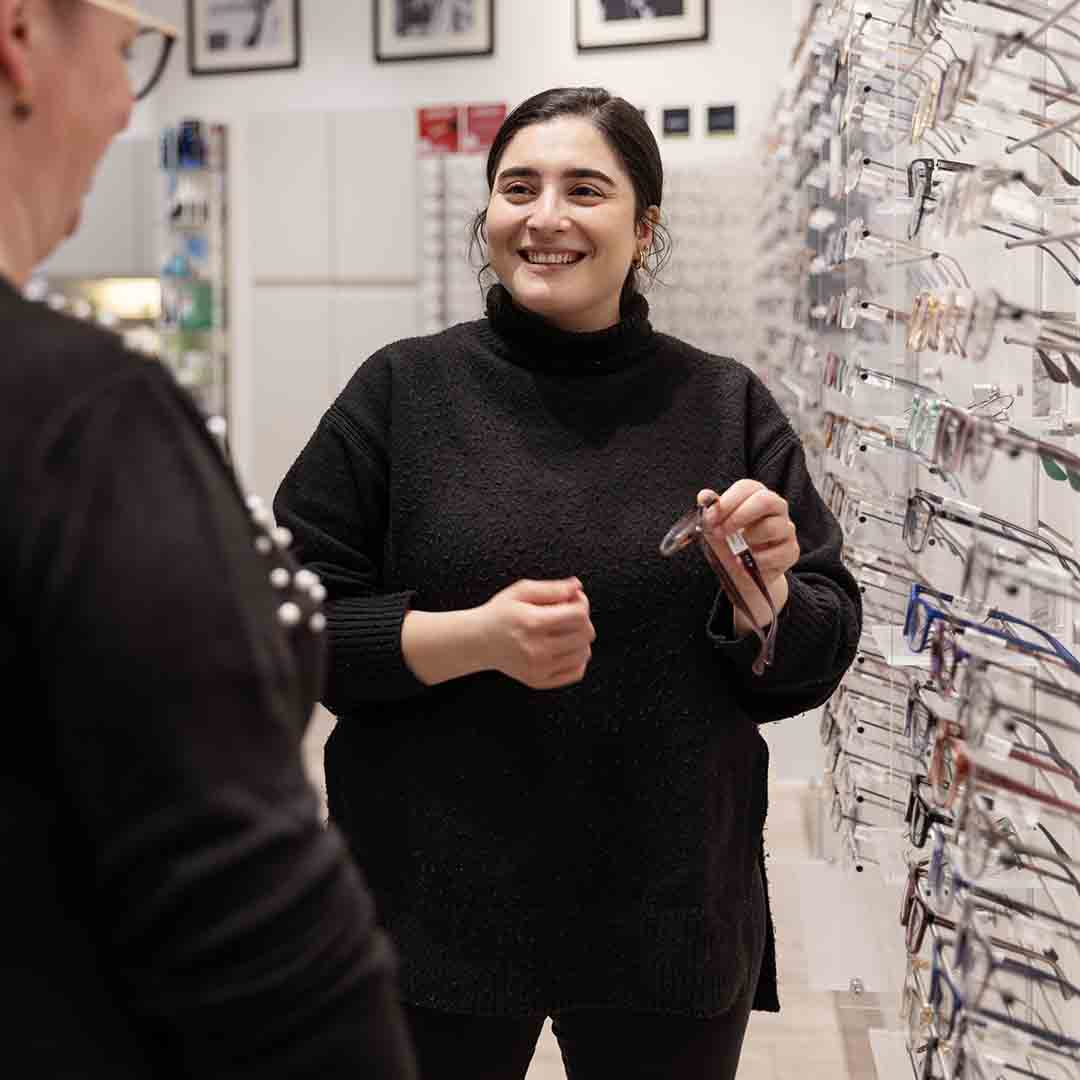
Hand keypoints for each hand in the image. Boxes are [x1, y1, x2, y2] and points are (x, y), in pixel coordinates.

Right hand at [479, 578, 595, 689]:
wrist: (478, 641)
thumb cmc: (499, 614)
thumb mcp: (521, 592)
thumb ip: (552, 588)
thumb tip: (577, 586)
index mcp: (532, 623)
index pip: (579, 615)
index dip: (582, 603)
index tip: (573, 600)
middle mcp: (537, 649)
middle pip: (585, 634)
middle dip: (583, 620)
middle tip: (569, 613)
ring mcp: (539, 668)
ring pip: (584, 653)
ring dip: (581, 639)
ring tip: (565, 631)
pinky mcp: (540, 681)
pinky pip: (576, 672)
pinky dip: (578, 659)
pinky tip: (566, 648)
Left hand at [698, 481, 798, 631]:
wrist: (740, 572)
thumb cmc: (728, 542)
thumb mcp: (715, 526)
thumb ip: (711, 510)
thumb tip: (704, 496)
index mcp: (756, 495)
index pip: (748, 487)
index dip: (728, 501)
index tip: (710, 518)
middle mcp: (776, 508)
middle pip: (766, 500)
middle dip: (739, 516)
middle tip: (719, 532)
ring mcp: (786, 529)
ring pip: (772, 527)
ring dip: (747, 540)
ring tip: (734, 550)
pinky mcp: (791, 551)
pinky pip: (777, 553)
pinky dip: (756, 561)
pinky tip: (743, 563)